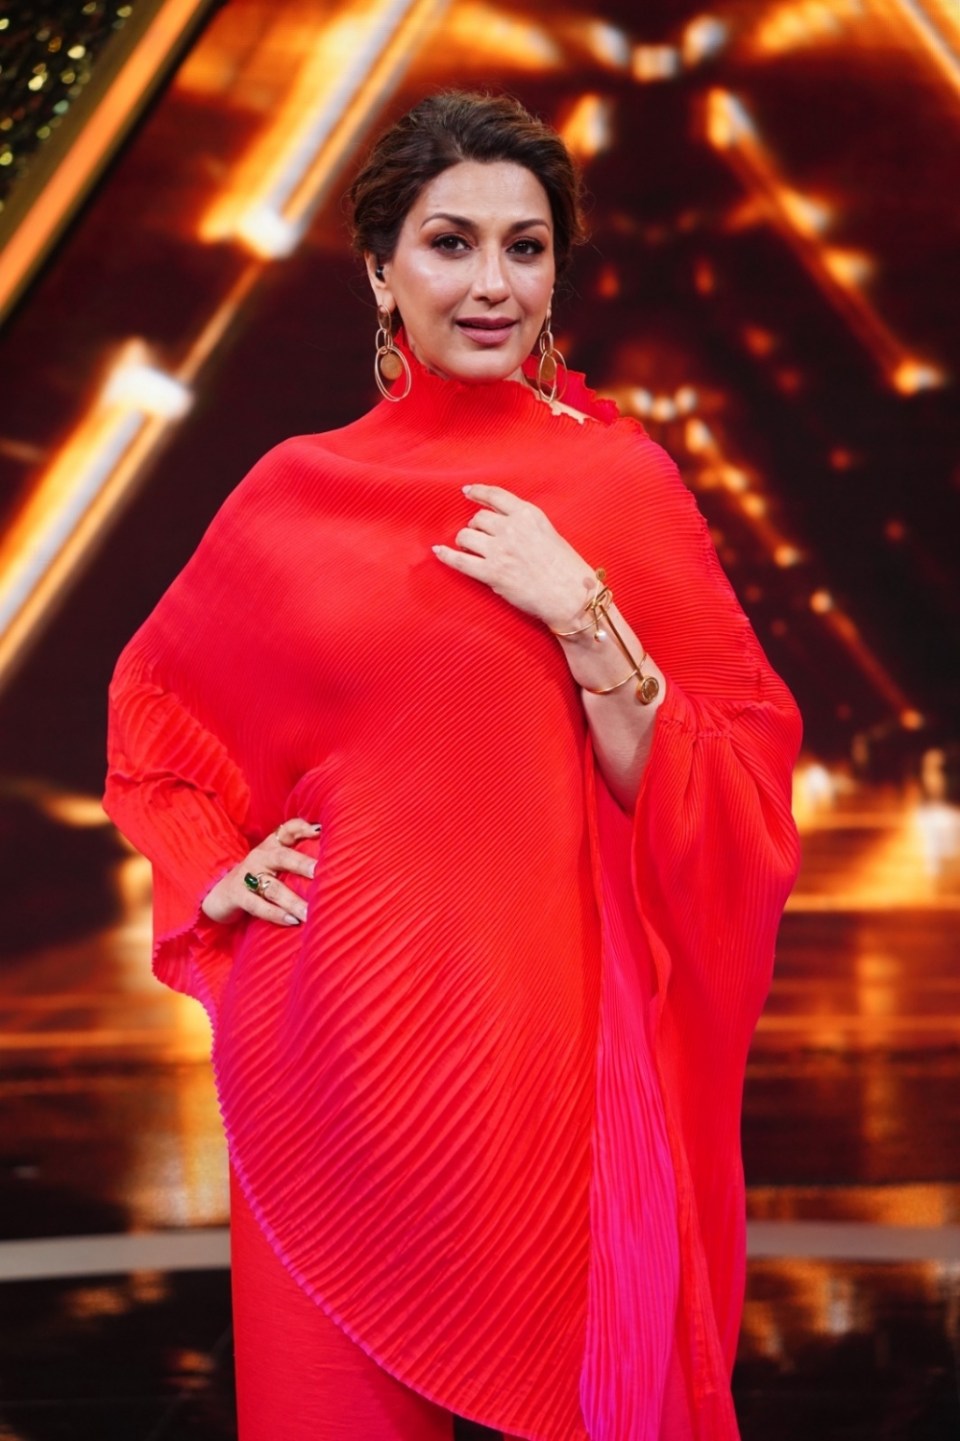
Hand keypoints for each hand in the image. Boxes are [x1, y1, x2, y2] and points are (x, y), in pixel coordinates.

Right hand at [201, 817, 319, 926]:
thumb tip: (336, 858)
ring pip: (274, 887)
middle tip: (319, 873)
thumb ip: (298, 856)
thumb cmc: (258, 876)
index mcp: (272, 845)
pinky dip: (275, 914)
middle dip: (301, 864)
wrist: (220, 892)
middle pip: (283, 857)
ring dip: (293, 901)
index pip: (287, 829)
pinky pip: (258, 905)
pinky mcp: (238, 895)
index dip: (302, 827)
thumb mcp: (275, 862)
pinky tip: (292, 921)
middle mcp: (260, 856)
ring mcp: (247, 875)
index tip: (319, 830)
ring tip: (310, 912)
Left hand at [432, 484, 595, 628]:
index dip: (477, 492)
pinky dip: (447, 556)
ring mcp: (500, 551)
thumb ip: (526, 525)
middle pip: (478, 518)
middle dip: (476, 526)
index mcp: (529, 515)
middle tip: (479, 535)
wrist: (571, 597)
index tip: (467, 492)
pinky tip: (439, 552)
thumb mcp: (550, 533)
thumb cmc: (567, 569)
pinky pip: (460, 561)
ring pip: (466, 536)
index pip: (495, 496)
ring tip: (469, 547)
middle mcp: (512, 529)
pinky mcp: (491, 573)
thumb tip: (501, 525)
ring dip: (465, 541)